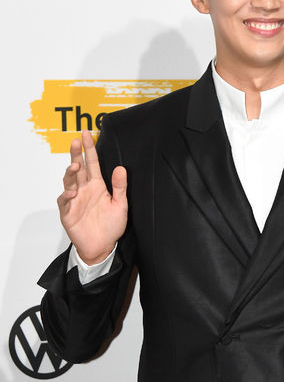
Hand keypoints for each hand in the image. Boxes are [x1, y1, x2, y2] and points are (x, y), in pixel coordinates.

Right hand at [57, 129, 127, 264]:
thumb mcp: (121, 205)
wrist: (102, 247)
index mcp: (97, 185)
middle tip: (76, 142)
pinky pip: (64, 201)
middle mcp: (84, 189)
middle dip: (76, 154)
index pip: (92, 163)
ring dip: (71, 173)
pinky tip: (72, 193)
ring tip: (75, 166)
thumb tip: (121, 168)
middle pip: (78, 168)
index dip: (89, 148)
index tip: (86, 134)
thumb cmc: (111, 226)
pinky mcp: (68, 212)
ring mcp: (74, 200)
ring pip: (69, 181)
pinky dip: (67, 196)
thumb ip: (120, 188)